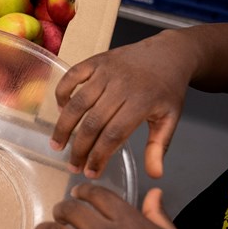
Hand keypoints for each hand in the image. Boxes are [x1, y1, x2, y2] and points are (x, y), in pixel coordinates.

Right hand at [50, 31, 194, 178]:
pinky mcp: (96, 61)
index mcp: (142, 103)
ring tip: (57, 145)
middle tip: (72, 165)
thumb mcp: (170, 118)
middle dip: (79, 148)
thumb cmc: (168, 89)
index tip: (91, 172)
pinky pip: (71, 77)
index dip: (98, 156)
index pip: (113, 135)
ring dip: (63, 126)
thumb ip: (159, 146)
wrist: (169, 53)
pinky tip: (61, 110)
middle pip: (92, 123)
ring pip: (77, 103)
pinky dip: (62, 93)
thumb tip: (154, 174)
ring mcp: (106, 72)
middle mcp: (121, 86)